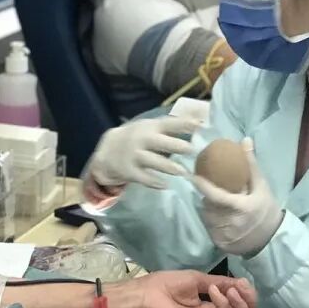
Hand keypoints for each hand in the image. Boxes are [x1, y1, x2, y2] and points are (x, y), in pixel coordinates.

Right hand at [86, 116, 200, 189]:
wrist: (107, 151)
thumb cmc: (138, 138)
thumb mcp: (150, 127)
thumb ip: (172, 126)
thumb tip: (201, 121)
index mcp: (150, 127)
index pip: (169, 124)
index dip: (184, 124)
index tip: (199, 126)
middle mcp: (142, 139)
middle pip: (160, 142)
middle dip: (176, 145)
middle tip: (192, 150)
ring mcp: (134, 155)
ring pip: (152, 161)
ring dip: (168, 167)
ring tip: (183, 172)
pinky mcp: (129, 171)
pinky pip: (143, 178)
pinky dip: (154, 182)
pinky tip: (165, 185)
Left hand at [135, 270, 255, 307]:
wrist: (144, 292)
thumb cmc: (166, 285)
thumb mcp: (200, 280)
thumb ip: (223, 284)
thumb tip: (244, 283)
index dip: (248, 301)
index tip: (245, 283)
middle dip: (248, 305)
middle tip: (242, 287)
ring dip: (238, 306)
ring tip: (229, 289)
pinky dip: (223, 307)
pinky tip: (214, 292)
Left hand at [192, 138, 283, 256]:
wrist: (271, 239)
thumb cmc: (266, 209)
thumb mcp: (261, 186)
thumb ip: (250, 165)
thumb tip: (244, 140)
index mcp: (241, 208)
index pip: (216, 195)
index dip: (203, 185)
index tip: (193, 176)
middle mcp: (231, 223)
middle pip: (208, 205)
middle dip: (208, 197)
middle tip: (216, 192)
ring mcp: (224, 235)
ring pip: (206, 216)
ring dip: (208, 209)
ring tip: (220, 205)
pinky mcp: (219, 244)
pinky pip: (208, 228)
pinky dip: (211, 221)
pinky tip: (221, 218)